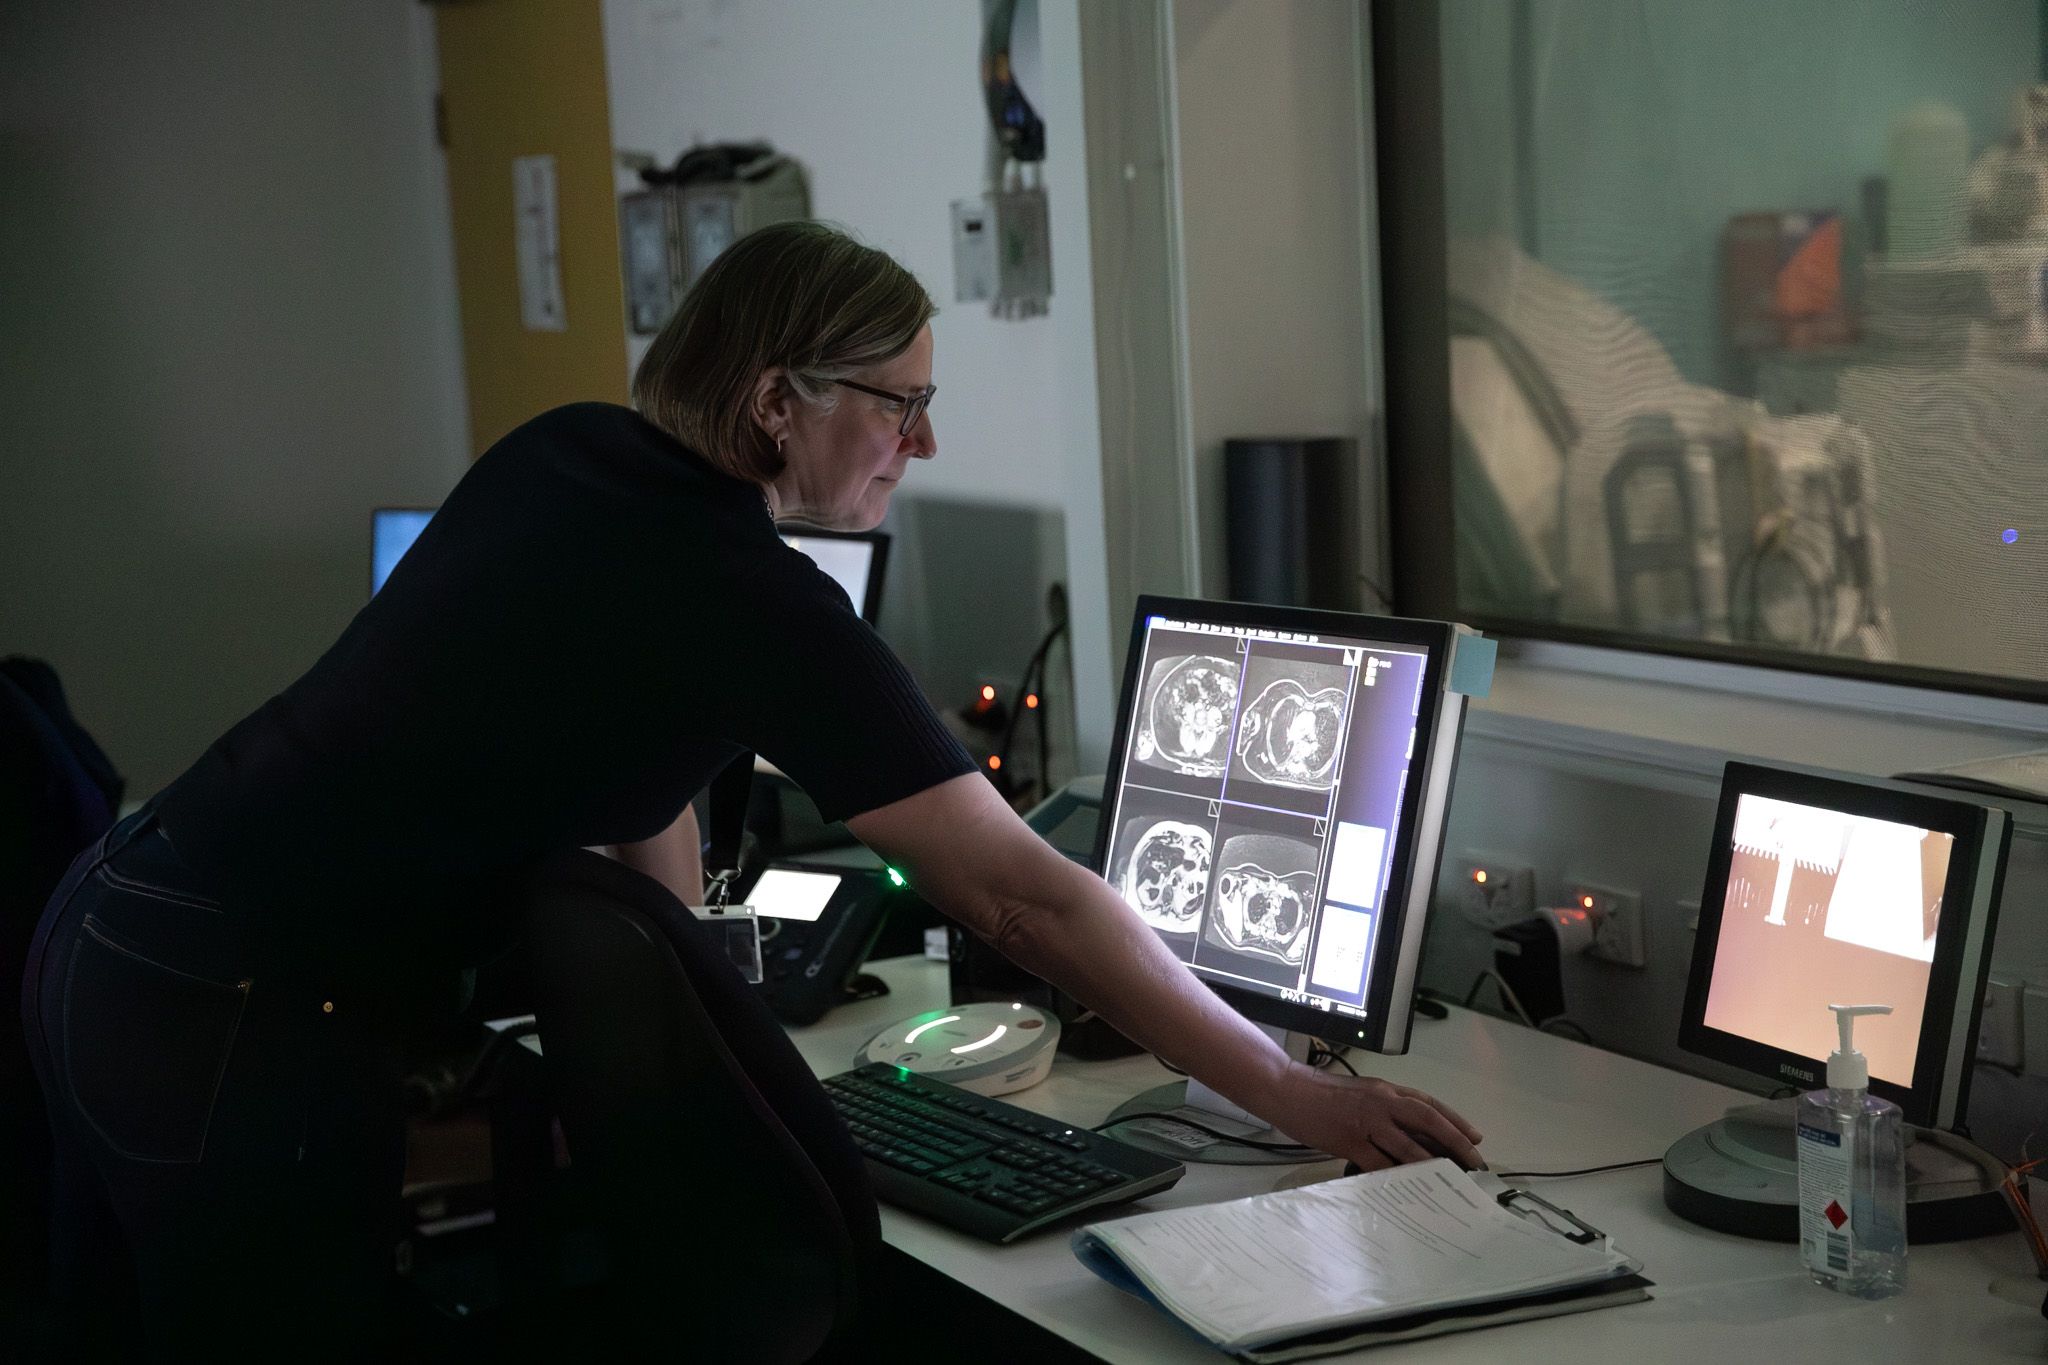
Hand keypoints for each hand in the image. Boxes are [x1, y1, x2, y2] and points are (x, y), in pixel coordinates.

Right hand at [1269, 1065, 1483, 1172]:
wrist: (1286, 1089)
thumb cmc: (1320, 1093)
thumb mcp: (1359, 1093)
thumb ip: (1383, 1108)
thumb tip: (1409, 1133)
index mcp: (1384, 1090)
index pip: (1428, 1103)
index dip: (1455, 1120)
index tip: (1475, 1137)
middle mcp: (1381, 1102)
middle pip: (1428, 1119)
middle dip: (1455, 1141)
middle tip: (1473, 1161)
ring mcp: (1366, 1122)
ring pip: (1408, 1145)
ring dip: (1431, 1164)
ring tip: (1448, 1180)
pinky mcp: (1349, 1141)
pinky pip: (1379, 1163)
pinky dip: (1395, 1177)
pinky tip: (1407, 1190)